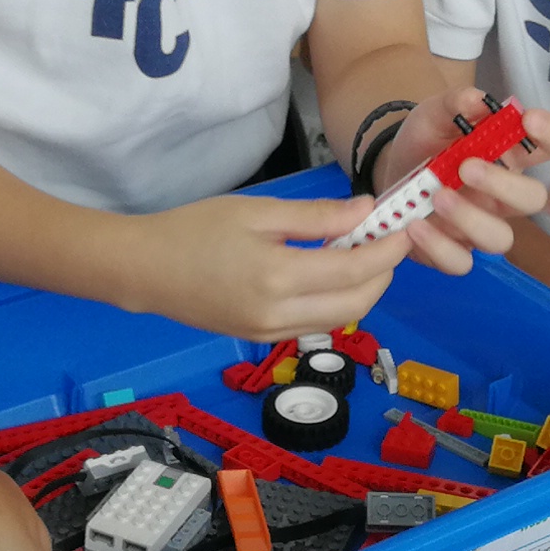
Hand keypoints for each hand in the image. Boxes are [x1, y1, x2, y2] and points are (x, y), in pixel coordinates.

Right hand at [133, 190, 412, 337]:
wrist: (145, 270)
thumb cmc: (195, 229)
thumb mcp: (257, 212)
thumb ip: (316, 216)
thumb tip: (367, 211)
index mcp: (279, 277)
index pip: (354, 270)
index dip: (387, 250)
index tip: (404, 227)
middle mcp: (279, 315)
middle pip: (357, 303)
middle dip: (383, 274)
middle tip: (390, 242)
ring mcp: (270, 333)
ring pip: (339, 319)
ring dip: (363, 290)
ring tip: (364, 254)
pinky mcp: (261, 339)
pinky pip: (314, 324)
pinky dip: (335, 302)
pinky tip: (331, 275)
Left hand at [367, 92, 549, 274]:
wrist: (388, 172)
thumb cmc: (425, 141)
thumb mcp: (434, 114)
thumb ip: (454, 104)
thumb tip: (477, 99)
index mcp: (510, 155)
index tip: (528, 121)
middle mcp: (504, 194)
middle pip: (534, 200)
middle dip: (505, 184)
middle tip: (466, 167)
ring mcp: (481, 225)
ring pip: (500, 239)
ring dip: (471, 218)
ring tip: (438, 197)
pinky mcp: (453, 249)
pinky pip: (460, 262)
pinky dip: (439, 247)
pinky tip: (415, 225)